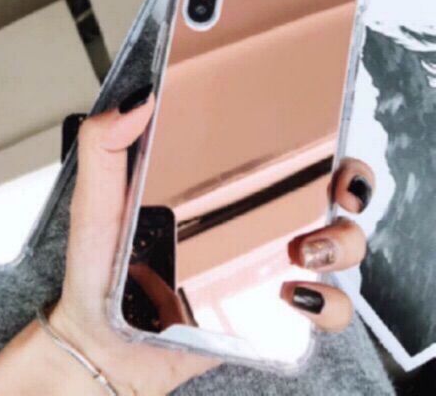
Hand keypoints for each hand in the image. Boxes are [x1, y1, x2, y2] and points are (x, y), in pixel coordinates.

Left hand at [0, 90, 374, 394]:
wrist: (105, 343)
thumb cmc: (99, 270)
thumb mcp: (95, 203)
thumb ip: (103, 148)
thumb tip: (138, 101)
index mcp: (215, 189)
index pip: (274, 152)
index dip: (312, 139)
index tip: (322, 133)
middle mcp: (248, 223)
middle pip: (323, 194)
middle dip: (348, 186)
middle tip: (337, 193)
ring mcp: (262, 267)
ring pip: (338, 246)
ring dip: (342, 242)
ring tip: (305, 250)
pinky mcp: (269, 314)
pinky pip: (325, 308)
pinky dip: (330, 302)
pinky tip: (294, 295)